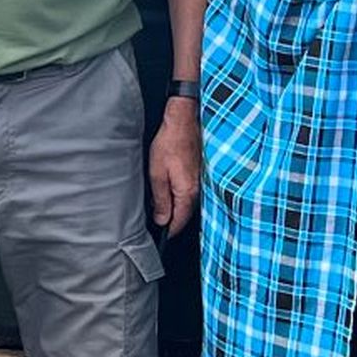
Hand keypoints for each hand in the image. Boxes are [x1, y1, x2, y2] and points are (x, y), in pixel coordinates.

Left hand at [147, 104, 200, 232]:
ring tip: (160, 201)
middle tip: (156, 218)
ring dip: (175, 205)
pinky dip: (180, 194)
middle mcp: (197, 190)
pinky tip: (169, 187)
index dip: (168, 230)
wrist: (184, 122)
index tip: (160, 234)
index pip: (179, 221)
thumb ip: (161, 199)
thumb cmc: (170, 143)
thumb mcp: (157, 174)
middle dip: (171, 219)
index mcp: (187, 192)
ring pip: (187, 202)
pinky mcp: (200, 173)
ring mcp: (200, 181)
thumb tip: (162, 219)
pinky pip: (190, 191)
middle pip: (184, 213)